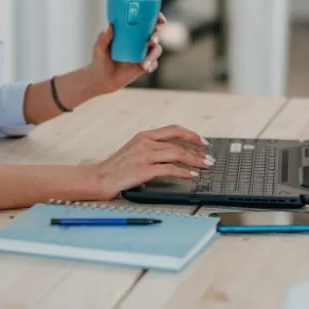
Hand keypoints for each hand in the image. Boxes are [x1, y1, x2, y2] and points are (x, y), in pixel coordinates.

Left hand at [86, 13, 165, 94]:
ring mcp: (143, 53)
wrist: (102, 80)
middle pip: (155, 33)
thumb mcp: (100, 48)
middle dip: (156, 36)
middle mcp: (139, 40)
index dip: (156, 17)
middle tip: (150, 41)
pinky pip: (154, 64)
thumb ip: (104, 38)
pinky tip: (145, 68)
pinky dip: (151, 65)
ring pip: (156, 50)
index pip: (147, 21)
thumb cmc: (100, 60)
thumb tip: (110, 25)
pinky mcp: (145, 65)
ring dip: (153, 54)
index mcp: (131, 31)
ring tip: (144, 63)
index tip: (160, 20)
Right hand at [91, 125, 212, 199]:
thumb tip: (174, 154)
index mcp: (144, 136)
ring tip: (205, 166)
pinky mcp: (144, 170)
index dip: (191, 134)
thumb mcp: (134, 150)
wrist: (98, 178)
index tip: (203, 141)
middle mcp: (145, 142)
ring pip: (177, 154)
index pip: (173, 129)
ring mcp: (144, 155)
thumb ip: (151, 148)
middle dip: (198, 151)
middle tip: (210, 158)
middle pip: (178, 143)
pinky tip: (191, 176)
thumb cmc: (116, 168)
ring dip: (195, 161)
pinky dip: (183, 172)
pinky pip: (170, 169)